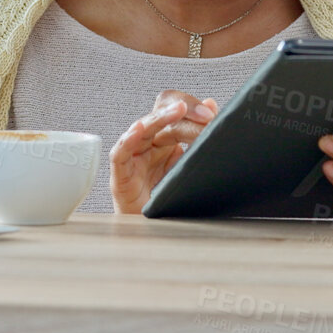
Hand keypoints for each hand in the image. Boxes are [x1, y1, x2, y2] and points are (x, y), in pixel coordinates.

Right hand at [110, 90, 217, 214]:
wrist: (156, 228)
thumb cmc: (170, 197)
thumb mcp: (191, 164)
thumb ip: (199, 136)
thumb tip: (211, 104)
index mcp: (166, 138)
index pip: (175, 110)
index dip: (193, 108)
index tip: (213, 115)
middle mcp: (148, 143)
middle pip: (160, 113)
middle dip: (183, 110)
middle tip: (206, 115)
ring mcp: (133, 156)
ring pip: (141, 128)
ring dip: (160, 117)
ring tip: (179, 110)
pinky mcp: (121, 174)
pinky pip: (120, 153)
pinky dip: (127, 140)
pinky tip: (139, 130)